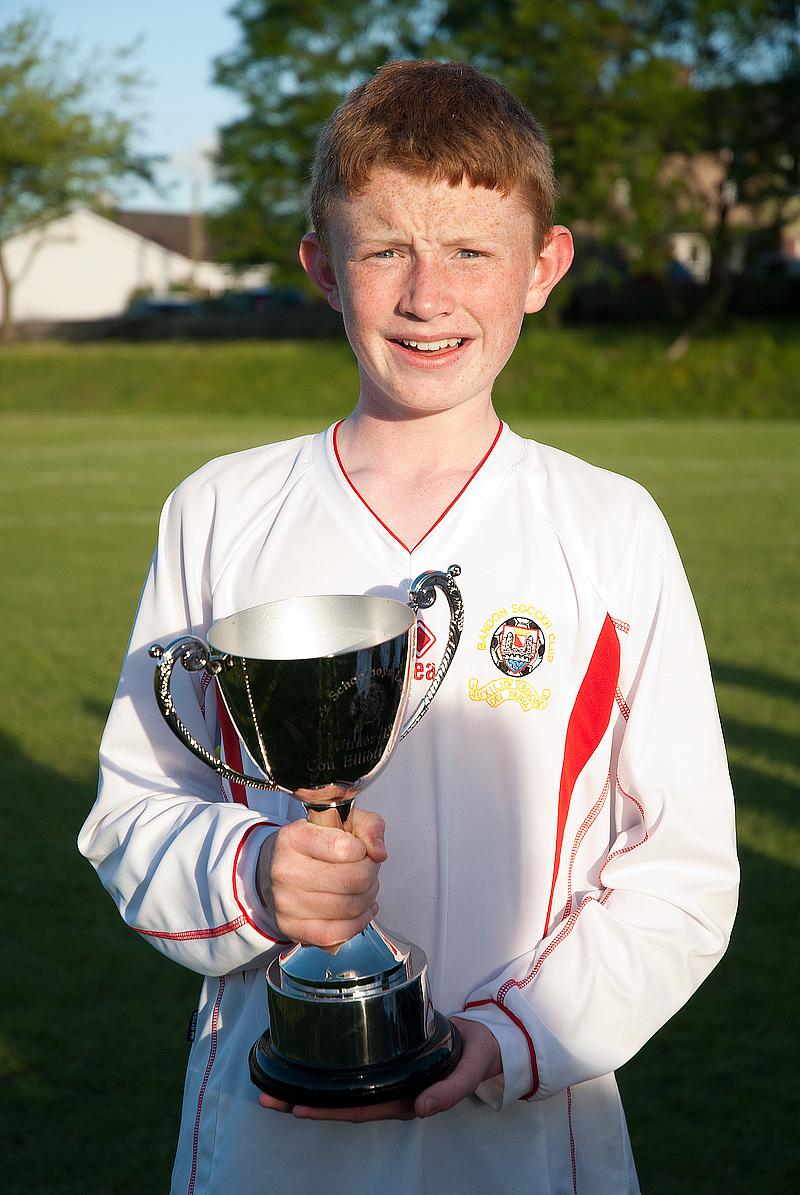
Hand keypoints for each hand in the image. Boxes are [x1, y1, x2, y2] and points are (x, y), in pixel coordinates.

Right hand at [257, 807, 386, 948]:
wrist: (278, 866)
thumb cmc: (313, 844)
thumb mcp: (341, 820)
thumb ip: (369, 826)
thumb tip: (379, 852)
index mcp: (295, 838)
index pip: (344, 847)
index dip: (363, 850)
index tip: (360, 849)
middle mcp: (286, 870)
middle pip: (353, 881)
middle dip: (371, 875)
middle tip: (368, 869)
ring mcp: (286, 902)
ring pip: (350, 908)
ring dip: (368, 898)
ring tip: (363, 888)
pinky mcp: (291, 927)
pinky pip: (338, 933)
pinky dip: (358, 923)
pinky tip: (361, 911)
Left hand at [257, 1017, 501, 1121]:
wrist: (484, 1043)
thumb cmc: (474, 1055)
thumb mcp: (468, 1070)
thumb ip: (449, 1090)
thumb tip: (424, 1108)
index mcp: (406, 1098)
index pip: (361, 1108)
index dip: (330, 1109)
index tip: (299, 1108)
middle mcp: (390, 1093)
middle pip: (343, 1104)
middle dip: (306, 1103)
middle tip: (269, 1099)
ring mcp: (387, 1079)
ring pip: (343, 1091)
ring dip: (310, 1091)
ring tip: (275, 1088)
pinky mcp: (386, 1062)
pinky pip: (353, 1073)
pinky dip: (328, 1073)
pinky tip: (307, 1065)